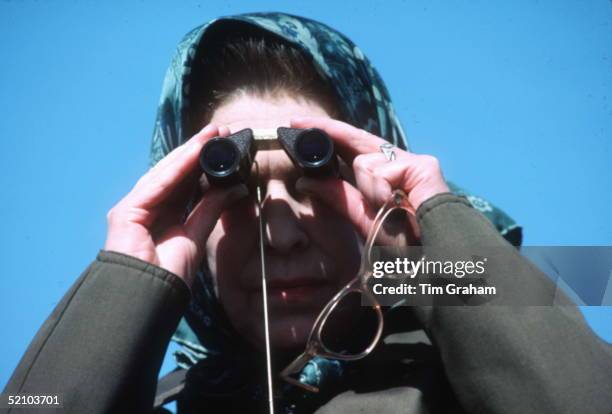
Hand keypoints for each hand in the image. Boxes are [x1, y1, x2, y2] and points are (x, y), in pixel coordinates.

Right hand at [104, 124, 247, 286]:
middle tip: (220, 131)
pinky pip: (158, 184)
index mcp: (162, 214)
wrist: (148, 299)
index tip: (223, 145)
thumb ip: (211, 209)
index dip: (203, 162)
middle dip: (198, 151)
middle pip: (175, 173)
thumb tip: (235, 188)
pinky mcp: (127, 211)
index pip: (184, 181)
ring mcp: (134, 207)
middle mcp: (146, 206)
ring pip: (166, 173)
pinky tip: (196, 152)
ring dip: (190, 152)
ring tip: (211, 134)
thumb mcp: (196, 234)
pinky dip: (178, 168)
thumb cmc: (168, 275)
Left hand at [291, 117, 448, 238]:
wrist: (434, 258)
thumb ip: (339, 197)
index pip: (354, 149)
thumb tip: (307, 181)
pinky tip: (392, 203)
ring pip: (363, 162)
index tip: (299, 127)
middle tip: (297, 122)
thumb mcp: (362, 218)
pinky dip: (378, 191)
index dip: (330, 136)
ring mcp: (412, 163)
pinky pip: (379, 171)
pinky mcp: (422, 165)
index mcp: (385, 177)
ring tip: (386, 210)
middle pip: (357, 140)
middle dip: (327, 131)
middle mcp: (398, 165)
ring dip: (366, 191)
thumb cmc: (405, 244)